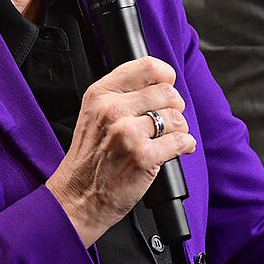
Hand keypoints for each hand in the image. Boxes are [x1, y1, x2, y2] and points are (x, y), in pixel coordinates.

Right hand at [46, 57, 196, 246]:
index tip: (166, 86)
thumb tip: (160, 82)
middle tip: (167, 120)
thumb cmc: (90, 158)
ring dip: (179, 129)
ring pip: (176, 117)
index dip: (165, 76)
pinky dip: (185, 145)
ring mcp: (127, 133)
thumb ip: (121, 94)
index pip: (147, 66)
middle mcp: (112, 109)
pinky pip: (180, 141)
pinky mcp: (143, 156)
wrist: (79, 196)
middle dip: (174, 106)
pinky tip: (176, 150)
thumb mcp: (94, 113)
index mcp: (101, 94)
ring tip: (168, 138)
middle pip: (167, 92)